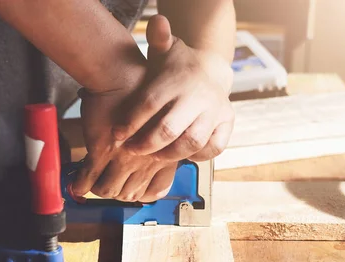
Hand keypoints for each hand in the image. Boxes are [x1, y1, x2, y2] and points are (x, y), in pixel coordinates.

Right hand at [70, 68, 178, 202]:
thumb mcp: (163, 119)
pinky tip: (78, 186)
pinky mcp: (102, 152)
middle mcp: (146, 162)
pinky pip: (89, 178)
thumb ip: (159, 138)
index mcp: (163, 155)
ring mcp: (124, 159)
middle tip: (110, 183)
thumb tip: (151, 148)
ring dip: (99, 189)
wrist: (124, 77)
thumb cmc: (143, 91)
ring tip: (94, 182)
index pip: (157, 190)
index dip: (144, 193)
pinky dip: (81, 185)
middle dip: (118, 192)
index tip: (137, 191)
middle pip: (130, 194)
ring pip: (108, 189)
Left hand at [114, 15, 234, 161]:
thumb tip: (158, 21)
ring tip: (152, 157)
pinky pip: (215, 147)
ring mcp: (215, 111)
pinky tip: (179, 155)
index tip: (117, 134)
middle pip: (169, 128)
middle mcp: (199, 96)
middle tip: (131, 151)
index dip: (131, 122)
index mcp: (178, 80)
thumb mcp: (165, 51)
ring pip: (192, 142)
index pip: (150, 103)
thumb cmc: (178, 67)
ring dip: (169, 154)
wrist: (212, 70)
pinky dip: (198, 156)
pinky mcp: (227, 124)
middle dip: (146, 143)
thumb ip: (158, 39)